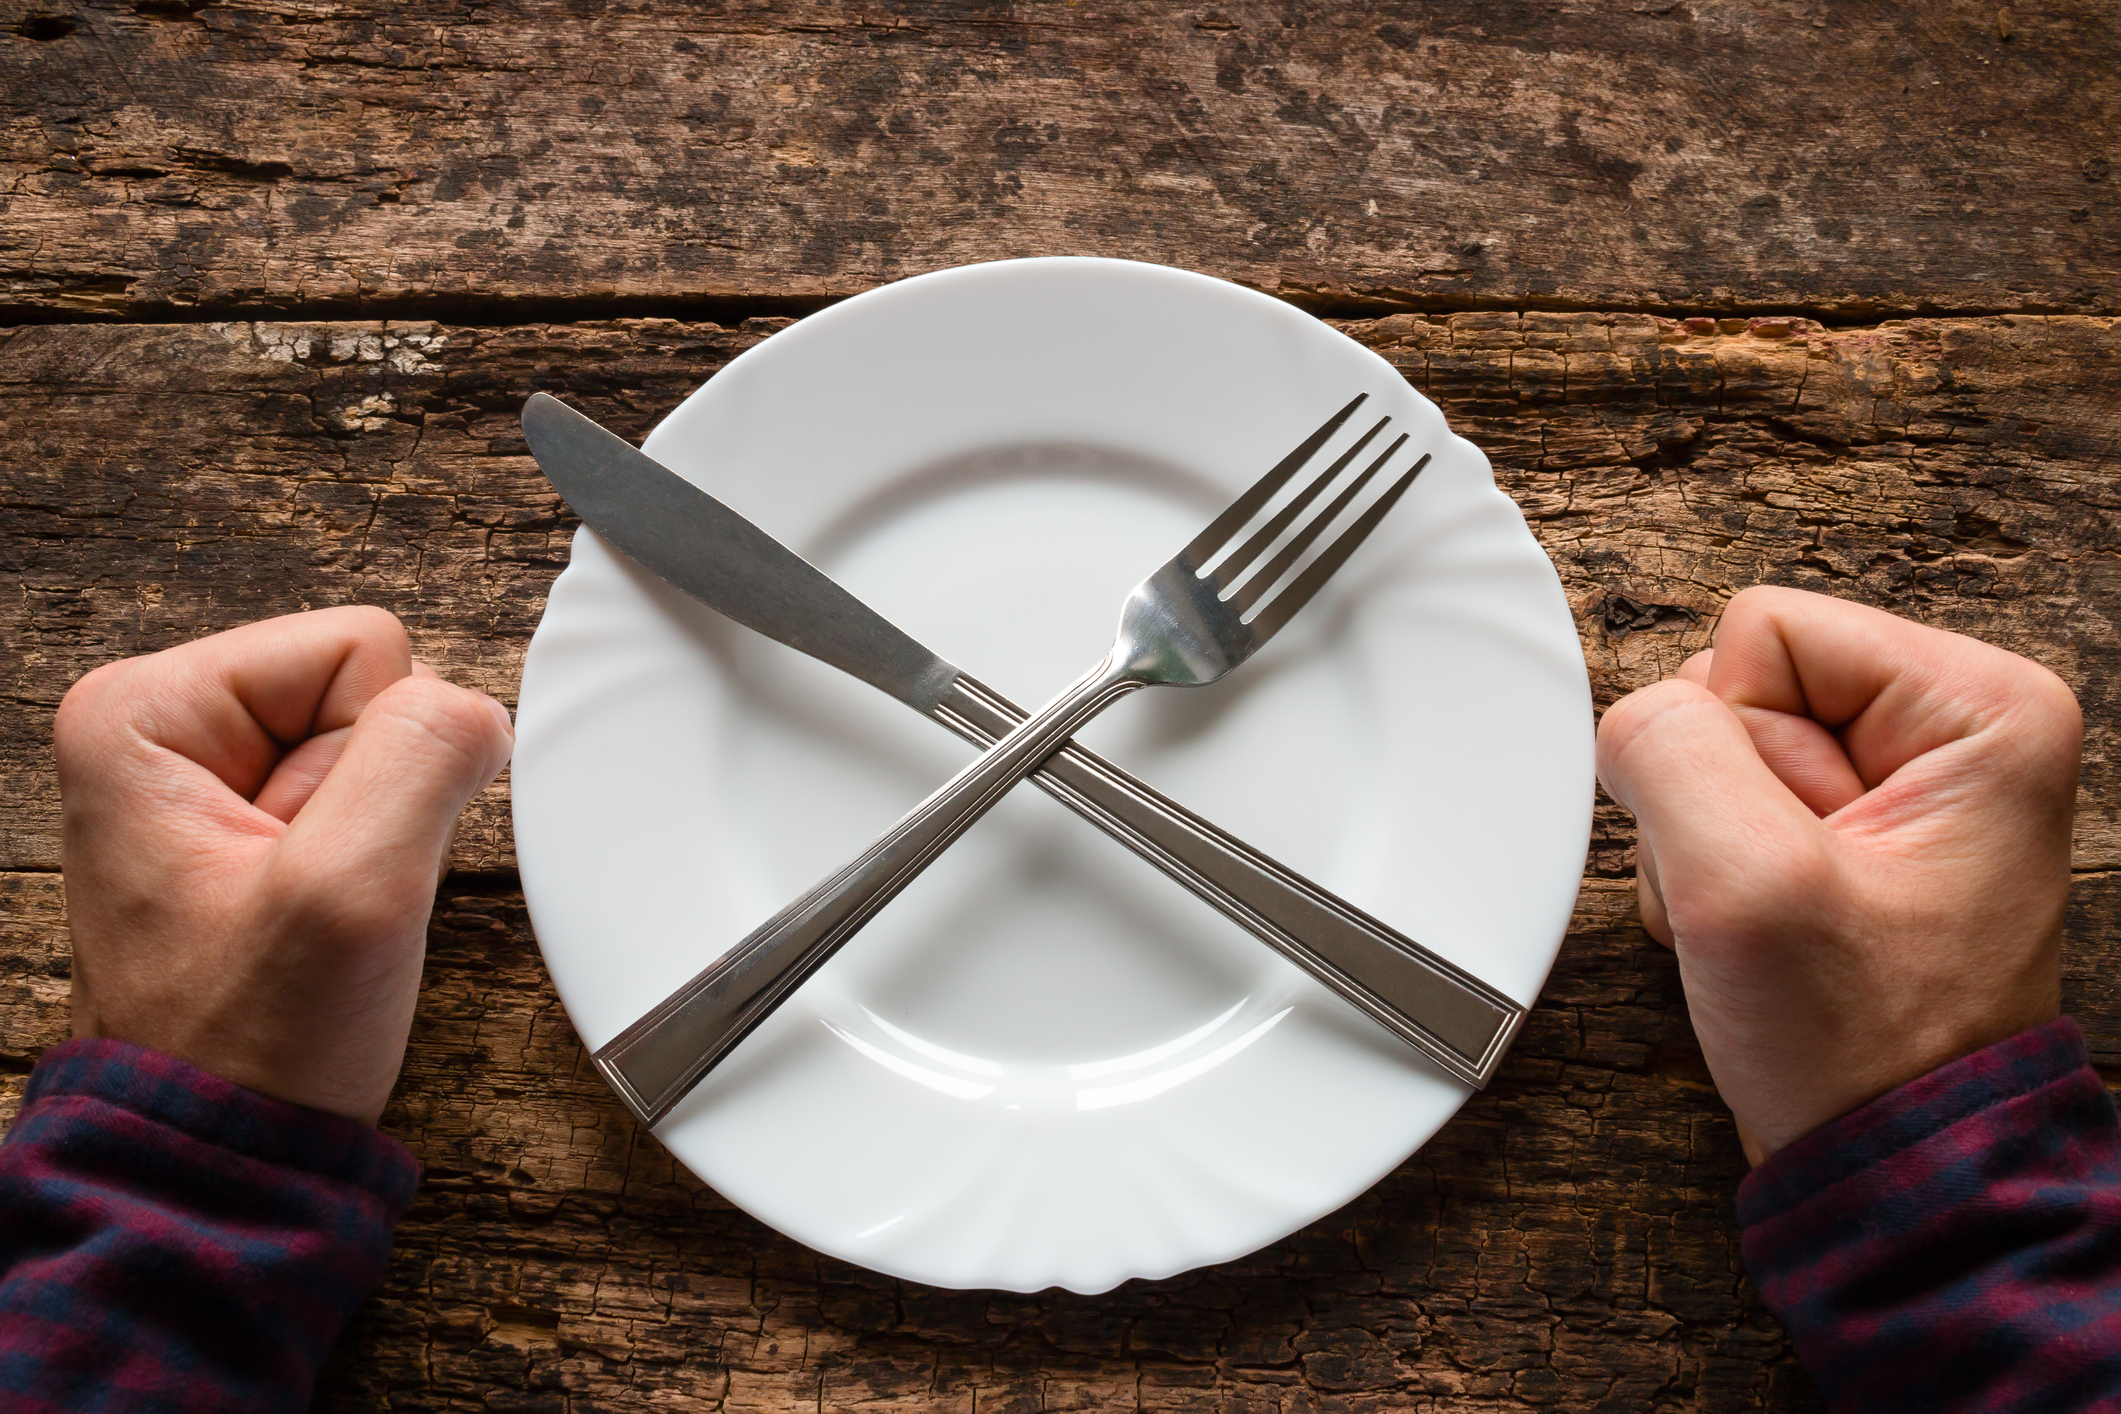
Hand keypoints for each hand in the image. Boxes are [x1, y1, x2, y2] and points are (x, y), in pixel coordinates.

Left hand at [54, 607, 514, 1124]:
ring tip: (324, 911)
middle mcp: (166, 731)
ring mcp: (212, 779)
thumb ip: (419, 760)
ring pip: (384, 743)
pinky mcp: (255, 824)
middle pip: (371, 688)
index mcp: (142, 714)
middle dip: (386, 796)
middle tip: (329, 892)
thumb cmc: (249, 1049)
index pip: (361, 646)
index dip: (387, 756)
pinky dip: (380, 860)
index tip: (330, 855)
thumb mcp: (348, 894)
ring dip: (384, 836)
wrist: (226, 1155)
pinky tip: (332, 917)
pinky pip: (375, 794)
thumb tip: (473, 710)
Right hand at [1596, 586, 2079, 1162]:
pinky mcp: (1843, 837)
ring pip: (1712, 752)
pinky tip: (1763, 938)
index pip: (1763, 631)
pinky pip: (1717, 807)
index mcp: (1979, 708)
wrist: (1886, 1165)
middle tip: (1775, 897)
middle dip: (1716, 802)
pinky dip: (1713, 880)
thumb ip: (1672, 753)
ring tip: (1772, 927)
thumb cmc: (1866, 1051)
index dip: (1731, 741)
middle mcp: (1947, 732)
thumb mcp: (1752, 886)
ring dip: (1707, 850)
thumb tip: (1634, 716)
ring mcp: (1892, 788)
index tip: (1785, 847)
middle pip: (1734, 690)